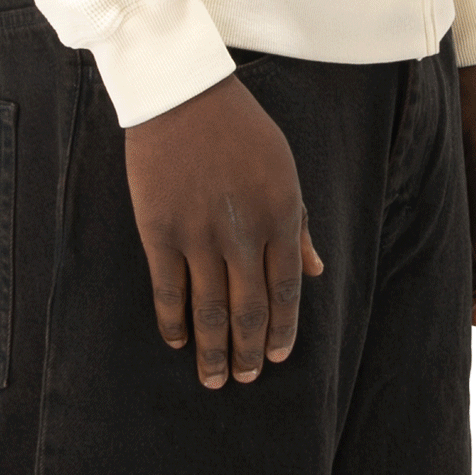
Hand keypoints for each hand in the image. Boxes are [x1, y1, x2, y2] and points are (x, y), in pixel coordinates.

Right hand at [125, 76, 323, 389]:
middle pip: (250, 309)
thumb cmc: (240, 128)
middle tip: (246, 380)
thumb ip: (300, 224)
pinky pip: (168, 290)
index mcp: (280, 215)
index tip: (278, 357)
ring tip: (215, 379)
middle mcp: (243, 233)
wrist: (182, 94)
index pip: (286, 290)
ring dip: (214, 350)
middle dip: (250, 351)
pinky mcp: (160, 231)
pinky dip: (174, 322)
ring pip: (210, 310)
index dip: (283, 330)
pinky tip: (178, 342)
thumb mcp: (285, 169)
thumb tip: (316, 271)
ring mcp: (199, 235)